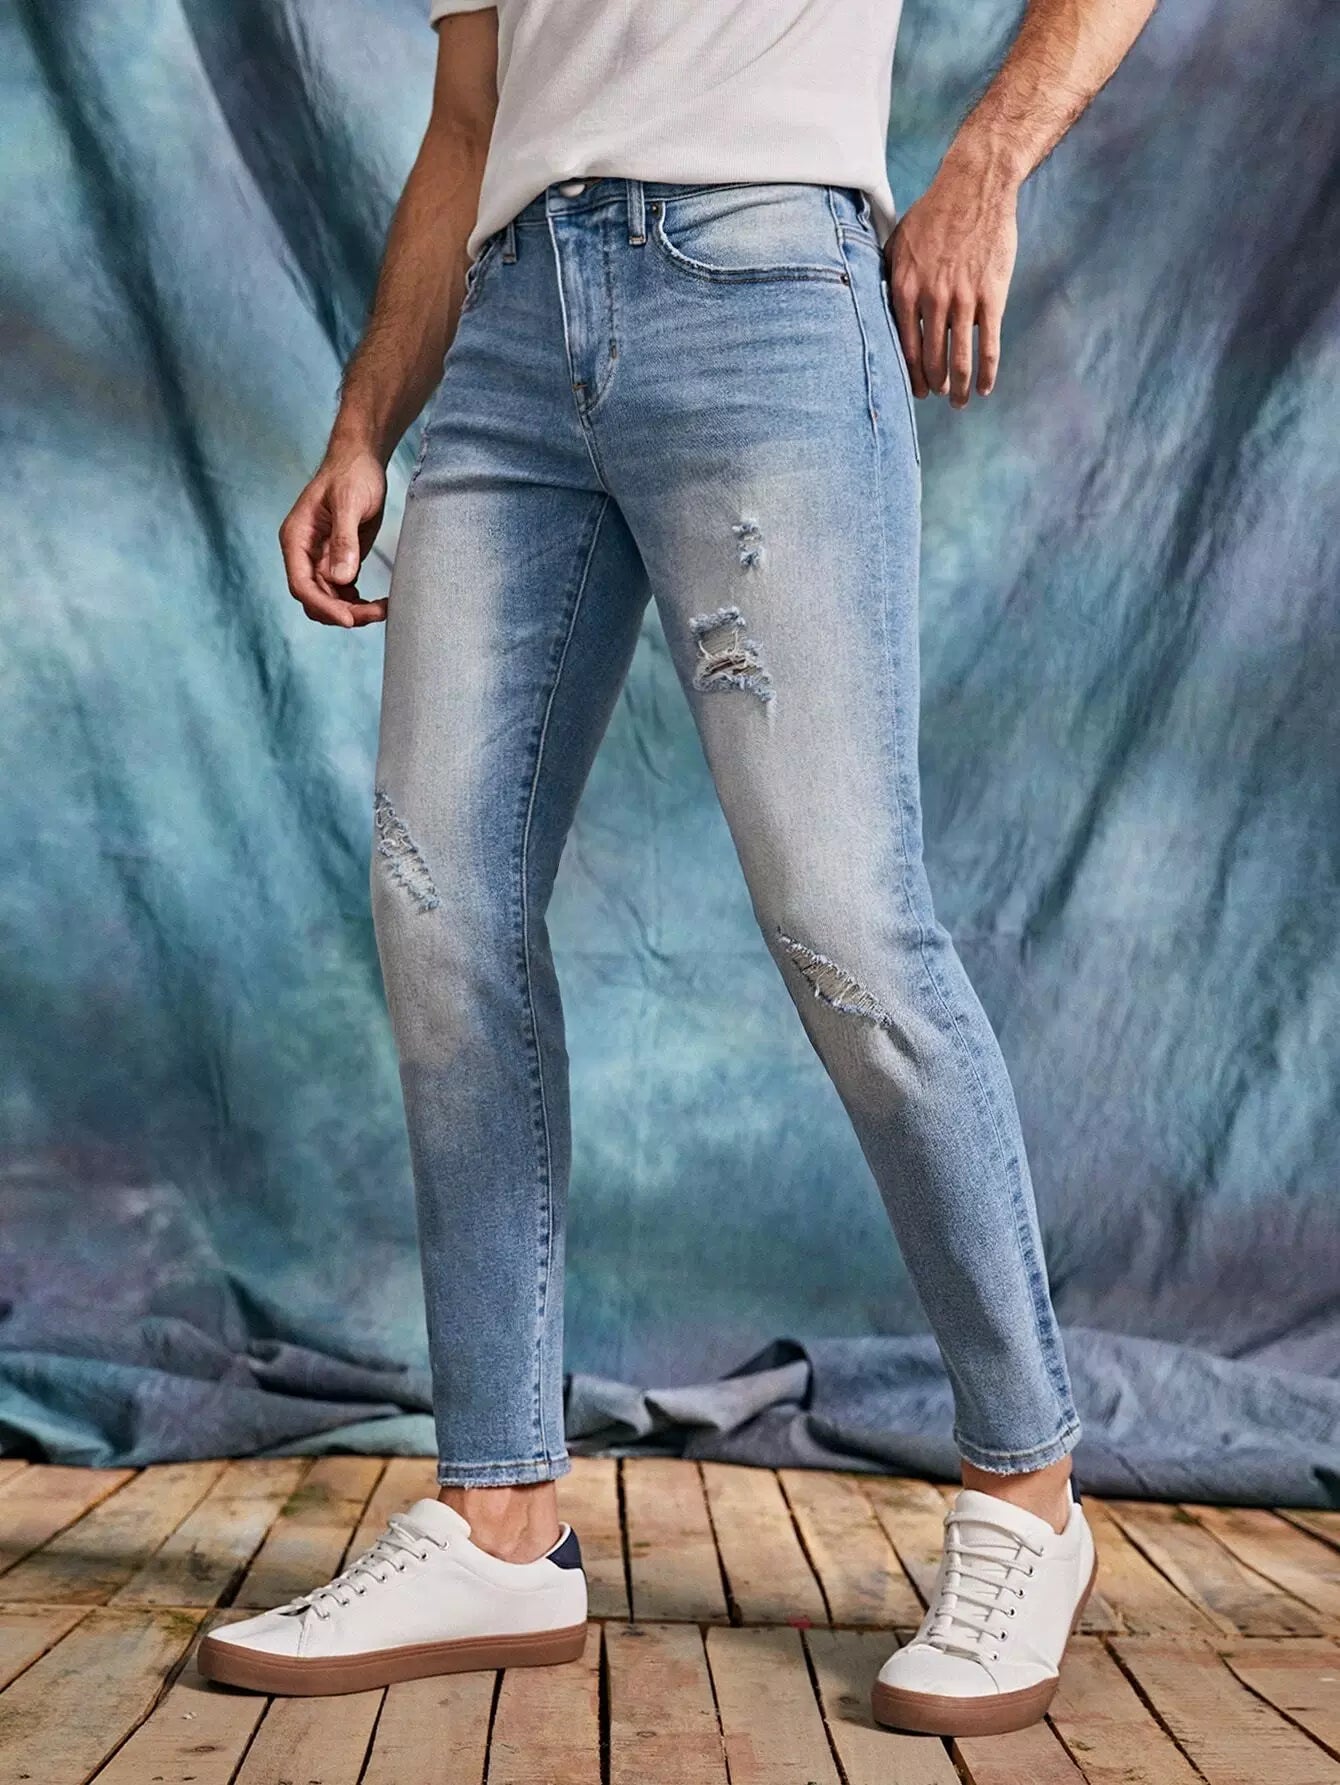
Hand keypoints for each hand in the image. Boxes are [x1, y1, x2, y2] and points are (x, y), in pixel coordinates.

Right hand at [279, 447, 387, 626]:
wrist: (361, 461)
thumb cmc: (352, 474)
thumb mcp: (349, 503)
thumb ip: (344, 540)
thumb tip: (340, 579)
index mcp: (296, 539)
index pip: (301, 584)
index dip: (323, 605)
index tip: (349, 619)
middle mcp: (304, 553)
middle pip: (315, 598)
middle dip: (342, 612)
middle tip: (376, 613)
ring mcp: (320, 559)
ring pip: (330, 600)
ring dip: (353, 611)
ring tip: (383, 609)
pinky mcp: (338, 561)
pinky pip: (343, 593)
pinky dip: (358, 603)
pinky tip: (379, 603)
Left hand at [886, 159, 1018, 408]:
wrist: (974, 187)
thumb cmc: (933, 214)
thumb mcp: (896, 243)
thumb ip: (888, 279)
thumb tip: (874, 303)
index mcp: (905, 290)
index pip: (904, 347)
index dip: (910, 375)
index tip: (915, 391)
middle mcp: (931, 300)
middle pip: (931, 358)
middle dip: (933, 384)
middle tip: (937, 396)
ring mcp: (962, 300)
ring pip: (959, 359)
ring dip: (958, 388)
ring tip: (958, 402)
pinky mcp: (991, 296)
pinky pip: (988, 345)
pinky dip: (986, 372)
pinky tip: (984, 388)